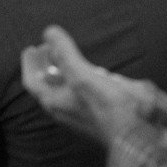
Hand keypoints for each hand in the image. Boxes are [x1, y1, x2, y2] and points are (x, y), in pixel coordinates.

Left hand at [21, 28, 155, 147]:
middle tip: (47, 48)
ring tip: (65, 56)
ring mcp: (80, 112)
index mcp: (55, 102)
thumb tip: (49, 32)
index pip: (33, 81)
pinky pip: (81, 93)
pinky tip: (89, 73)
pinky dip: (79, 79)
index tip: (30, 48)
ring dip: (62, 71)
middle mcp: (64, 109)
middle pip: (47, 85)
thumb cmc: (108, 107)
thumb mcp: (83, 76)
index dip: (30, 64)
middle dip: (46, 65)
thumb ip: (65, 55)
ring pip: (64, 90)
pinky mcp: (96, 113)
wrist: (136, 134)